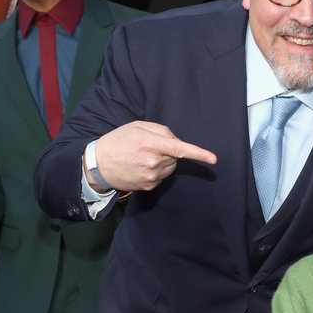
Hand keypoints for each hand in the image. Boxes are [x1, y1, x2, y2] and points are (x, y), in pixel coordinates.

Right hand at [84, 121, 216, 192]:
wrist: (99, 165)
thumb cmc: (118, 141)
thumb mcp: (137, 127)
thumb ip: (160, 130)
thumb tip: (176, 140)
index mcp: (150, 144)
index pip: (179, 149)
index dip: (198, 153)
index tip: (213, 159)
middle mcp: (153, 162)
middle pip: (175, 157)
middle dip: (168, 151)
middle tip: (148, 147)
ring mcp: (151, 176)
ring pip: (170, 167)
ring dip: (163, 161)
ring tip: (143, 157)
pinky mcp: (149, 186)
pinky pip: (162, 176)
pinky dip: (156, 171)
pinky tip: (141, 167)